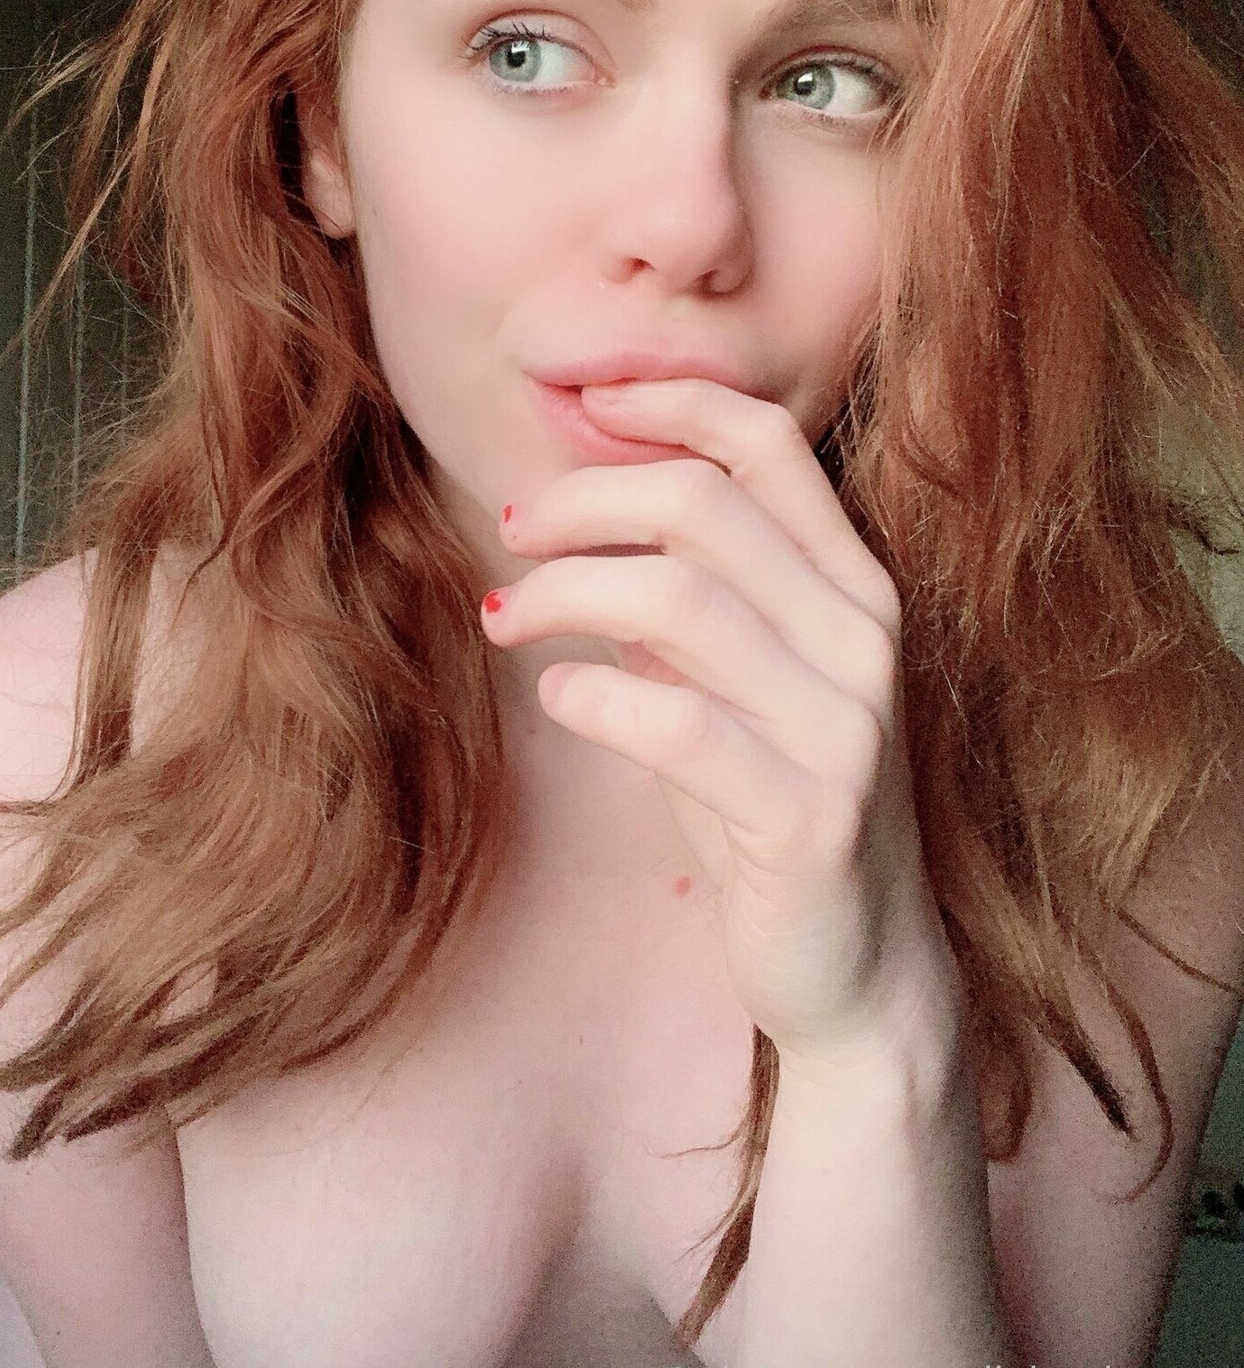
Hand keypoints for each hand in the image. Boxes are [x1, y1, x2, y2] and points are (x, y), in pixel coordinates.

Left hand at [480, 378, 964, 1077]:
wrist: (859, 966)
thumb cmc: (774, 802)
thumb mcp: (735, 680)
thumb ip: (686, 596)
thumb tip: (575, 512)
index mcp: (853, 586)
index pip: (768, 446)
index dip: (673, 401)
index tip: (586, 404)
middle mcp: (862, 638)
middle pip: (701, 505)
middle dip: (582, 502)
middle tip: (511, 533)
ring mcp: (845, 727)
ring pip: (677, 599)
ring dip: (564, 592)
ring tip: (505, 616)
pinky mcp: (809, 817)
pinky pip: (677, 725)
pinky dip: (594, 697)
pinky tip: (558, 696)